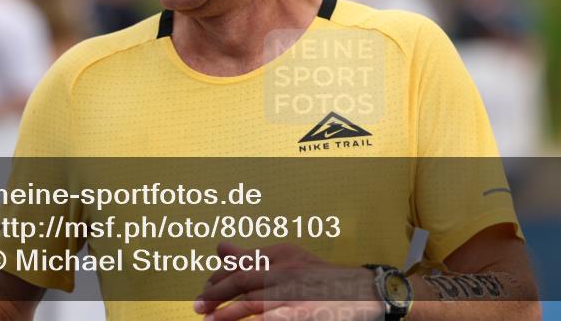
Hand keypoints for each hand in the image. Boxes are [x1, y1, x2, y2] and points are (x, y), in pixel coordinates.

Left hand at [194, 242, 383, 320]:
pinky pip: (274, 318)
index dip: (219, 276)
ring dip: (228, 313)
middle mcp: (288, 269)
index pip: (242, 263)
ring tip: (210, 320)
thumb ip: (252, 256)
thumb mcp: (287, 260)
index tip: (205, 286)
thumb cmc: (320, 277)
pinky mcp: (303, 313)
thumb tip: (219, 247)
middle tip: (198, 305)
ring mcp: (296, 293)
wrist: (362, 292)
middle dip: (216, 293)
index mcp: (283, 253)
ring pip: (253, 302)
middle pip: (243, 280)